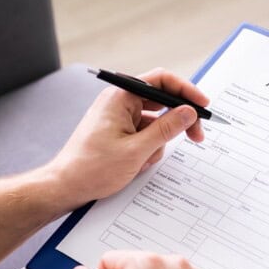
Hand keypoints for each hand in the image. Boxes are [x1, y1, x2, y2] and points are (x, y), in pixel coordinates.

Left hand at [44, 69, 208, 211]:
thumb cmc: (92, 168)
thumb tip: (188, 112)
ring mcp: (118, 118)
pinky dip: (146, 151)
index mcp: (120, 97)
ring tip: (140, 162)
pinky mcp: (118, 133)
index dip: (186, 91)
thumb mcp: (137, 150)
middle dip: (176, 124)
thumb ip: (166, 129)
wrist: (65, 187)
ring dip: (156, 144)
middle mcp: (119, 102)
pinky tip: (134, 166)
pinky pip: (143, 136)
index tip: (203, 105)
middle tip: (196, 137)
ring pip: (154, 124)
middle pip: (161, 103)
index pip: (161, 80)